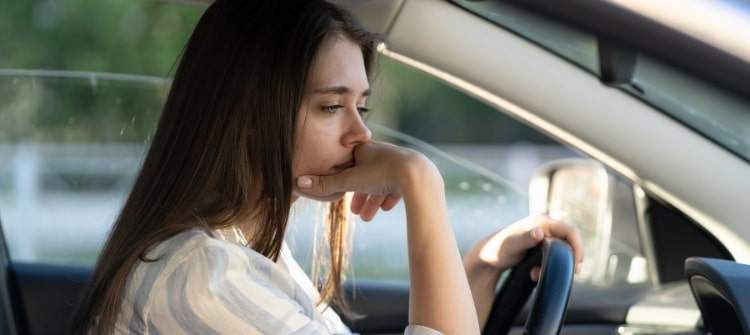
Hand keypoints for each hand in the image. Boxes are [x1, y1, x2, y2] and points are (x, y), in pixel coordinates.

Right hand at [295, 141, 435, 219]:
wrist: (417, 176)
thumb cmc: (382, 174)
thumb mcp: (350, 181)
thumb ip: (325, 184)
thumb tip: (298, 182)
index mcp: (366, 150)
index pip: (350, 163)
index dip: (343, 179)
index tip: (339, 193)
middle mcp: (382, 152)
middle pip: (365, 175)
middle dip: (359, 195)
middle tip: (354, 212)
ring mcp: (398, 163)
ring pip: (381, 183)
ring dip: (373, 201)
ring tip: (368, 218)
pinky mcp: (412, 174)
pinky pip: (397, 186)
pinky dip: (389, 197)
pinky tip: (386, 208)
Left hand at [465, 214, 583, 280]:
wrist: (486, 256)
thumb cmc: (498, 249)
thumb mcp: (512, 245)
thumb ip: (526, 238)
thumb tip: (539, 232)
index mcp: (542, 221)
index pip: (570, 231)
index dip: (578, 247)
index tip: (577, 265)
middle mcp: (544, 225)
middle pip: (569, 241)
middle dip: (569, 258)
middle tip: (568, 274)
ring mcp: (542, 235)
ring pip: (561, 250)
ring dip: (556, 264)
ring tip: (537, 274)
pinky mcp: (539, 245)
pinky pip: (552, 255)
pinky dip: (547, 266)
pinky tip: (534, 274)